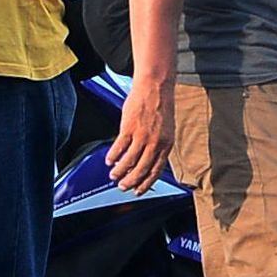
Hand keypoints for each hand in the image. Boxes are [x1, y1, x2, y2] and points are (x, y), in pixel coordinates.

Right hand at [108, 77, 174, 193]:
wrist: (155, 86)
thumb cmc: (161, 105)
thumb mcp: (167, 129)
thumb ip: (159, 145)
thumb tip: (150, 162)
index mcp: (166, 144)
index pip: (156, 171)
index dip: (145, 183)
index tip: (138, 191)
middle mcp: (155, 142)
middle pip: (141, 169)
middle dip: (130, 181)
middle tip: (122, 187)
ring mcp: (142, 135)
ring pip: (128, 161)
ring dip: (119, 171)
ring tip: (113, 175)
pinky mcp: (129, 127)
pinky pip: (119, 147)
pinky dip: (113, 156)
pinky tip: (109, 161)